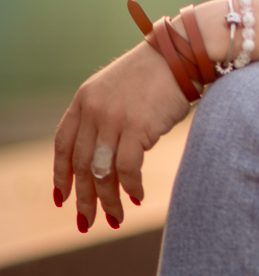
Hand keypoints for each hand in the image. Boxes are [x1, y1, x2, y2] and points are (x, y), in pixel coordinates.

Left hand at [53, 39, 190, 230]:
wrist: (182, 53)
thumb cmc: (156, 74)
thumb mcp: (117, 89)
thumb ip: (102, 116)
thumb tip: (99, 159)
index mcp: (84, 99)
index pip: (63, 144)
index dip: (60, 174)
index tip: (62, 198)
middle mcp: (94, 109)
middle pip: (81, 164)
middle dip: (84, 198)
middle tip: (87, 222)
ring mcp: (114, 118)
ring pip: (103, 171)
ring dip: (108, 200)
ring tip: (115, 218)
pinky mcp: (138, 126)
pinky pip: (128, 168)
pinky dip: (131, 187)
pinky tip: (137, 197)